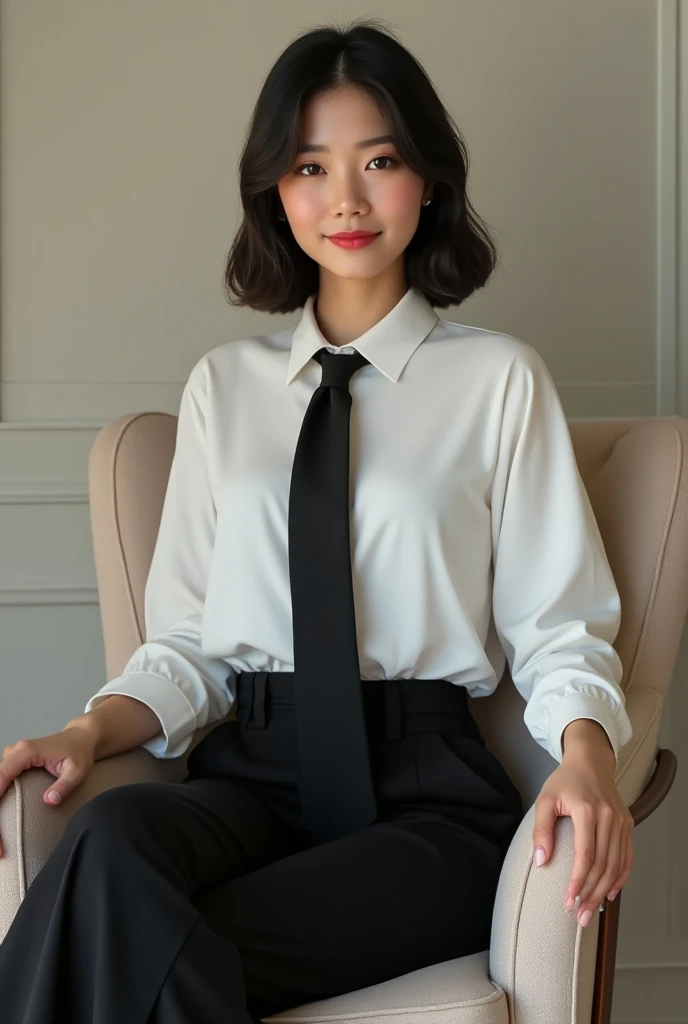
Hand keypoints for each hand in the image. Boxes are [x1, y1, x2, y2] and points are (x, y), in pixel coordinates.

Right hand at [0, 723, 97, 857]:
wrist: (81, 737)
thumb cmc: (80, 753)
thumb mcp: (78, 771)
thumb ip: (64, 786)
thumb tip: (49, 801)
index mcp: (26, 752)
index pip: (2, 776)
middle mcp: (14, 752)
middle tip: (0, 845)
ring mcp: (11, 757)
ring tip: (1, 840)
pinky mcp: (13, 764)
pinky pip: (0, 781)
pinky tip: (2, 822)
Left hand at [531, 756, 634, 926]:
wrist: (590, 761)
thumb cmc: (564, 781)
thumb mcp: (545, 799)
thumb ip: (541, 829)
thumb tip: (540, 861)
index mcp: (588, 811)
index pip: (586, 855)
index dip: (578, 882)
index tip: (568, 902)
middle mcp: (609, 818)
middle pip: (603, 865)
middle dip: (590, 894)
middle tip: (579, 917)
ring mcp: (621, 822)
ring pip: (616, 865)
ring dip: (603, 892)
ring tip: (590, 911)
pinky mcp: (628, 825)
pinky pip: (627, 858)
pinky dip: (620, 878)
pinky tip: (609, 893)